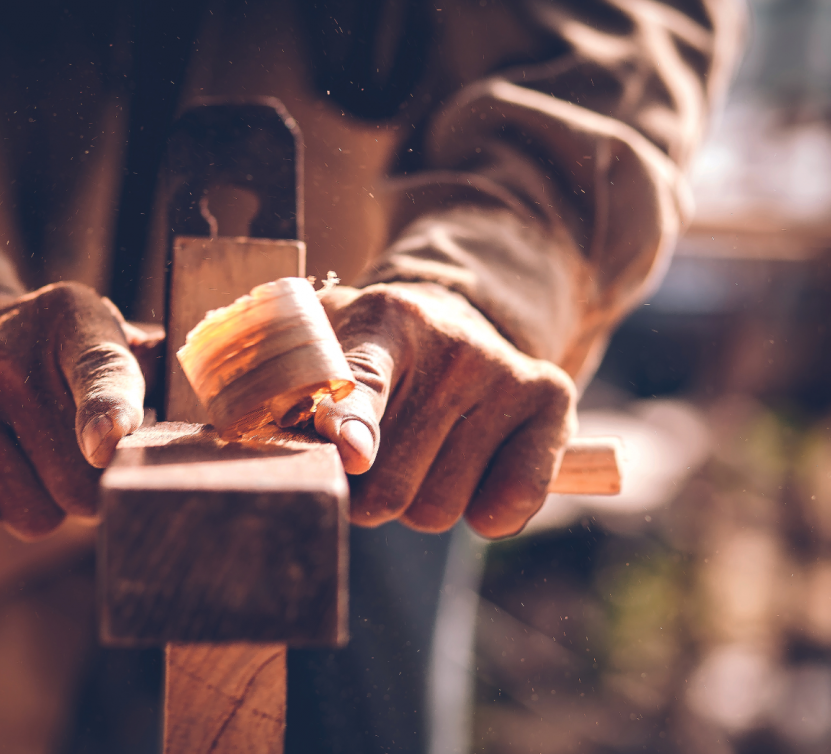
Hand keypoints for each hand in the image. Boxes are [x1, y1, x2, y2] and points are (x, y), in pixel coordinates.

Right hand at [0, 282, 159, 538]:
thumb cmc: (45, 354)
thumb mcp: (96, 335)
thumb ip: (147, 370)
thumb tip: (214, 412)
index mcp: (74, 319)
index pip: (100, 372)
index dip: (108, 412)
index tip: (107, 444)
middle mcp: (5, 352)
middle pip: (79, 484)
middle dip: (84, 490)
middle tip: (64, 454)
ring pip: (31, 515)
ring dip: (35, 504)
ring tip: (19, 455)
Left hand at [314, 283, 576, 537]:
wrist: (452, 322)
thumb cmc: (368, 352)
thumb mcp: (322, 344)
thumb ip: (289, 389)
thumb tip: (281, 439)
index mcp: (384, 321)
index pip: (365, 382)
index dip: (352, 423)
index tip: (354, 454)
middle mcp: (453, 344)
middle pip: (390, 483)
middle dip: (368, 495)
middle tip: (374, 457)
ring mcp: (505, 373)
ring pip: (438, 509)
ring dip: (419, 502)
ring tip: (424, 452)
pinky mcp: (552, 402)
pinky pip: (507, 506)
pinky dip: (485, 512)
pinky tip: (474, 472)